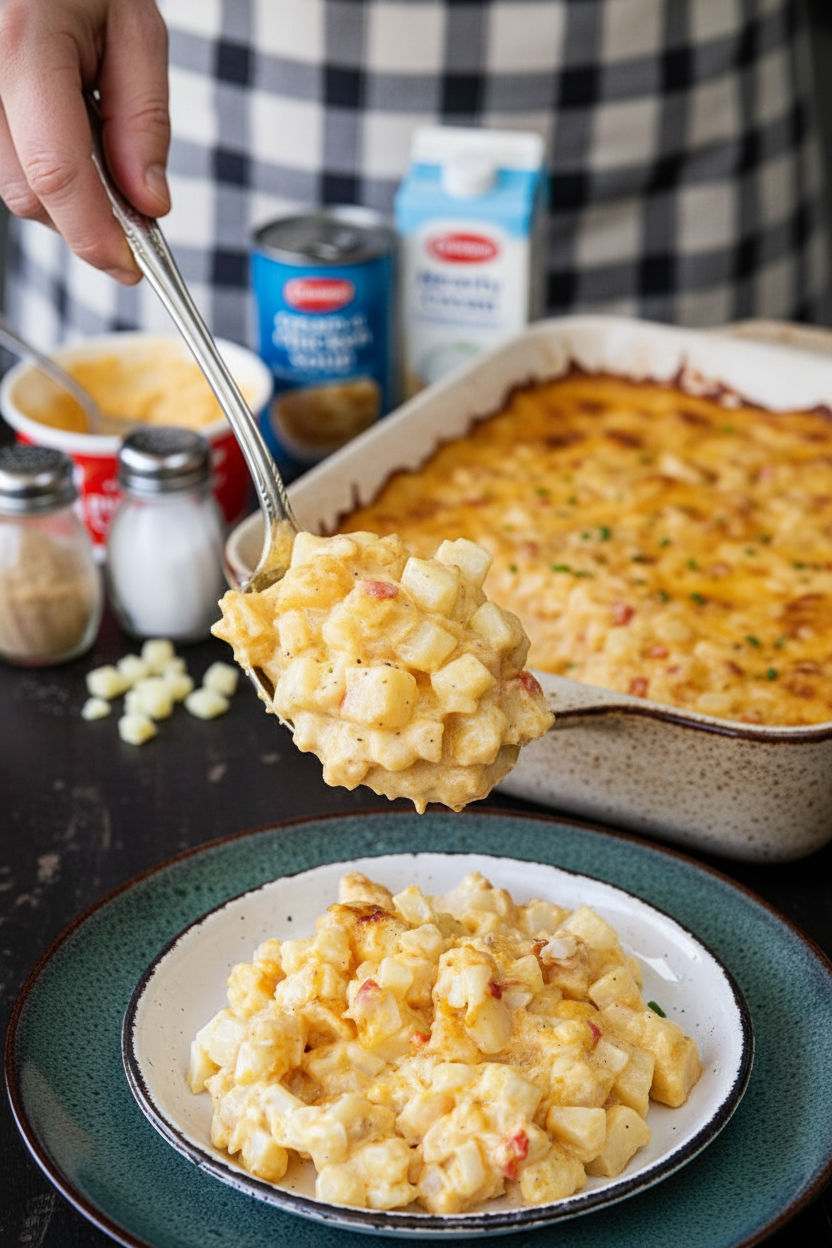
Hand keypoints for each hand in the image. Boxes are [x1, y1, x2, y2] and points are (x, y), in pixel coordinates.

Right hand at [0, 0, 169, 282]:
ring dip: (63, 192)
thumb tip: (148, 203)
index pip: (56, 173)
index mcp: (21, 42)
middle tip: (133, 208)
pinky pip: (2, 163)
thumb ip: (144, 120)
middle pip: (28, 193)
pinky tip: (61, 132)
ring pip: (11, 186)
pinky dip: (40, 169)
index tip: (130, 264)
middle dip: (85, 219)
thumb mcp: (135, 28)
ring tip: (91, 136)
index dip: (96, 234)